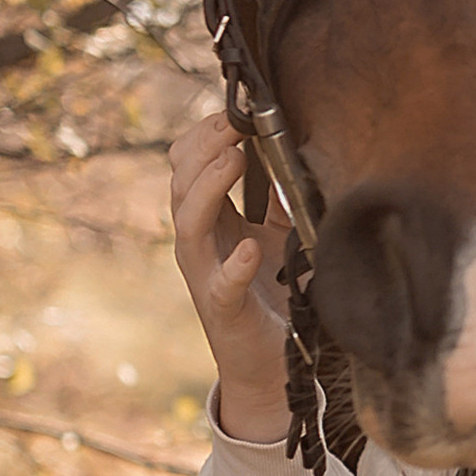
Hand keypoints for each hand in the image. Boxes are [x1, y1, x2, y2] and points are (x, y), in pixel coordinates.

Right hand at [169, 109, 290, 443]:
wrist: (270, 363)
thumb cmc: (273, 294)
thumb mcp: (282, 235)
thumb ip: (281, 198)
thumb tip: (296, 150)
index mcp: (211, 221)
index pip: (187, 167)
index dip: (202, 136)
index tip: (232, 112)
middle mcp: (199, 244)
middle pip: (180, 185)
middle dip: (203, 149)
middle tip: (233, 126)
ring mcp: (205, 276)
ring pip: (187, 223)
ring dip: (207, 188)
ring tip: (233, 159)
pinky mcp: (223, 310)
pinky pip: (221, 285)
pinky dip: (233, 265)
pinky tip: (249, 248)